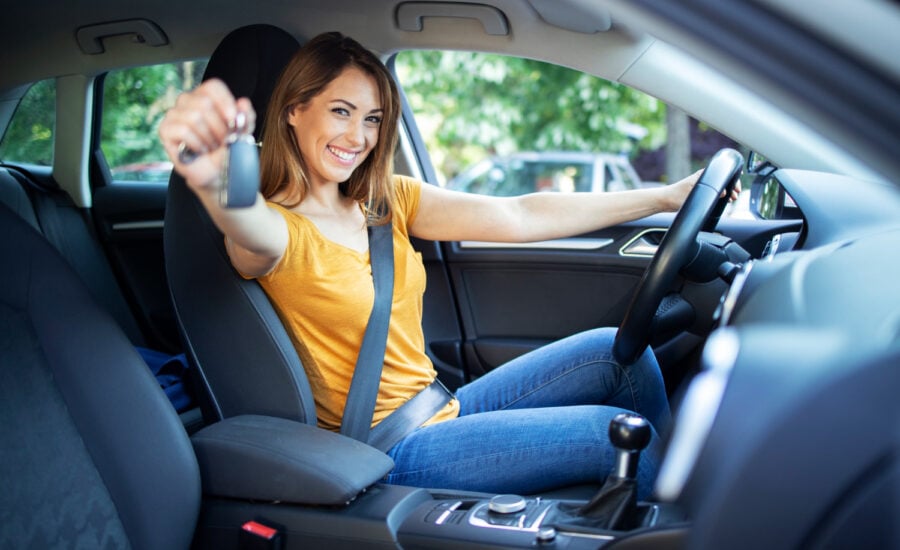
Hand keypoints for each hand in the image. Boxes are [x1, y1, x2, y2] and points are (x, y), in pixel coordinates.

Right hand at [158, 78, 255, 194]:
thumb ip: (246, 117)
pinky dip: (197, 144)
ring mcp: (174, 114)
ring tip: (212, 147)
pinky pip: (183, 130)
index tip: (234, 122)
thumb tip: (242, 103)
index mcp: (206, 96)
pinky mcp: (165, 129)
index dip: (226, 103)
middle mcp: (187, 100)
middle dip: (219, 127)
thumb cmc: (227, 149)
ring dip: (209, 137)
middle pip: (204, 103)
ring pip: (194, 117)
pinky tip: (200, 150)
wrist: (216, 172)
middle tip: (223, 141)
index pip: (213, 86)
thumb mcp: (243, 132)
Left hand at [664, 170, 742, 211]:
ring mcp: (702, 185)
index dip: (732, 180)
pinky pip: (714, 191)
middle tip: (736, 195)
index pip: (722, 174)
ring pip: (719, 186)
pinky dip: (721, 195)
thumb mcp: (694, 195)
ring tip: (732, 199)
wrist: (665, 201)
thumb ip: (709, 193)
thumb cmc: (676, 196)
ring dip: (727, 192)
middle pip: (722, 181)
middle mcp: (703, 178)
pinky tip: (724, 200)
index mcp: (702, 175)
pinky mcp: (699, 191)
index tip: (736, 188)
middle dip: (731, 187)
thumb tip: (724, 193)